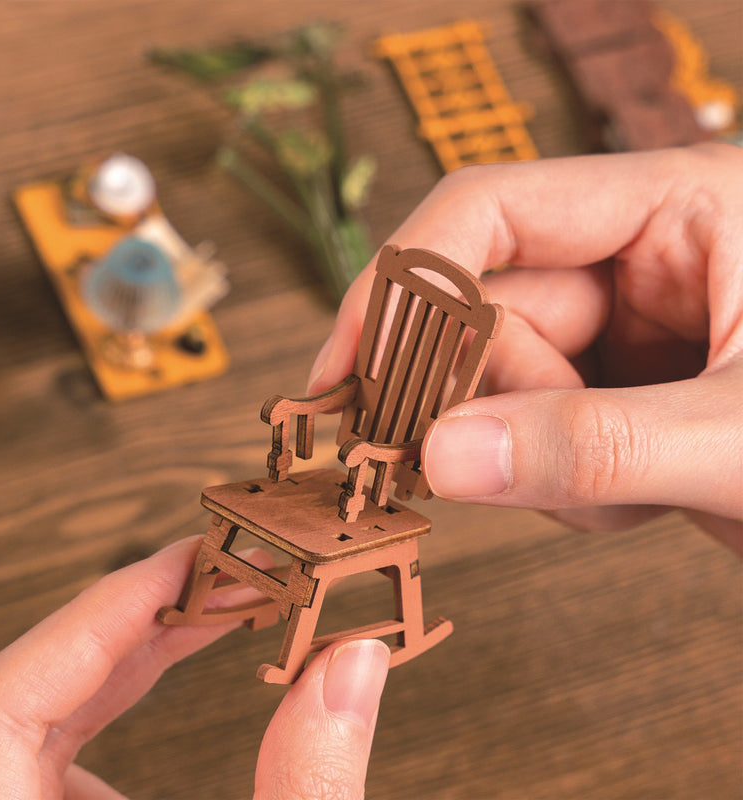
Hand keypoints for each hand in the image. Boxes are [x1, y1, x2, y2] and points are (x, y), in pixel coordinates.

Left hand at [0, 538, 389, 798]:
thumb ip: (307, 784)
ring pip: (45, 713)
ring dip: (134, 646)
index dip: (97, 615)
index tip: (185, 563)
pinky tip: (179, 659)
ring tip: (215, 603)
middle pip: (27, 692)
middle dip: (136, 619)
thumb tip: (353, 666)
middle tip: (220, 572)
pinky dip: (122, 690)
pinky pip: (59, 743)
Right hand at [308, 144, 742, 553]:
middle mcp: (637, 259)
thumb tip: (442, 458)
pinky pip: (534, 433)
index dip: (400, 283)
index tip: (342, 367)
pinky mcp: (617, 395)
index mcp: (676, 206)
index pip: (489, 209)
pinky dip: (557, 484)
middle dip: (466, 397)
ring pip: (501, 385)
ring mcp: (624, 332)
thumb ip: (594, 444)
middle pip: (483, 311)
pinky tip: (630, 503)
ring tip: (620, 497)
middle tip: (435, 465)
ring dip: (527, 456)